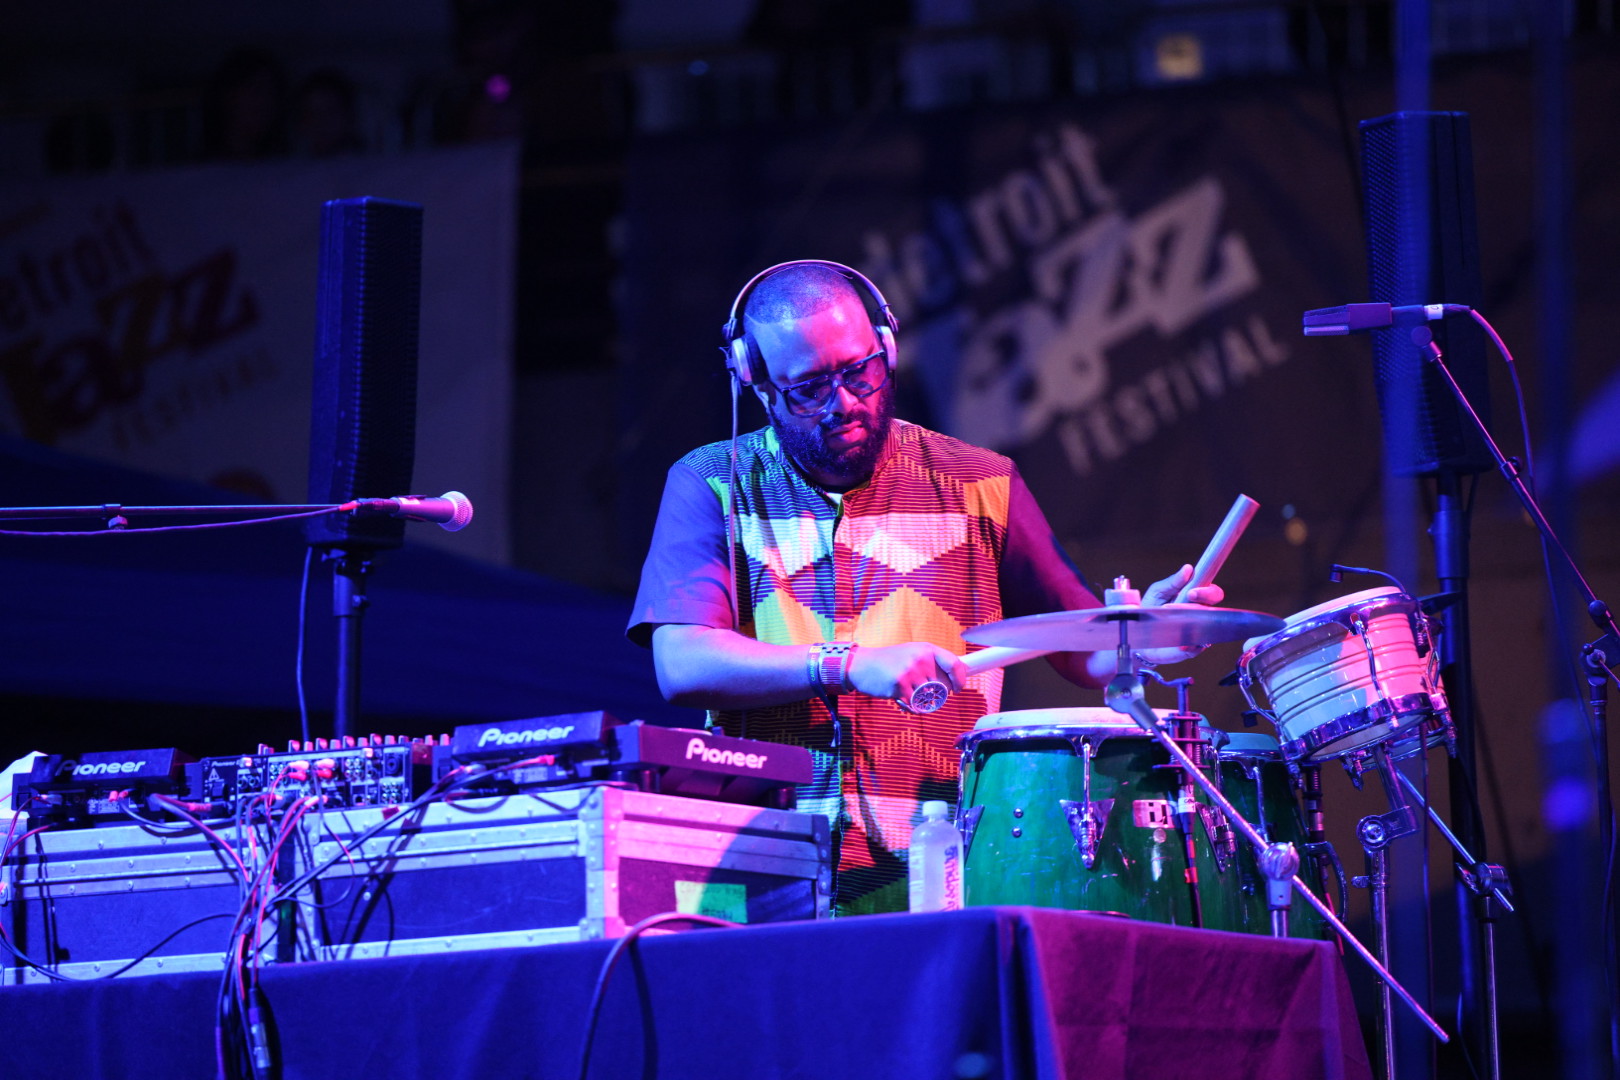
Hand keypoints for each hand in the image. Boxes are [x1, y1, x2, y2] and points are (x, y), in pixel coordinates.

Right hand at [846, 643, 968, 705]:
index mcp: (927, 649)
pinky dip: (909, 706)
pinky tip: (899, 697)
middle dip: (934, 694)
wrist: (862, 665)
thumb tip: (956, 678)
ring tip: (906, 693)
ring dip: (920, 701)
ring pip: (928, 697)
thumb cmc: (890, 662)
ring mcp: (911, 671)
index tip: (957, 688)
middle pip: (942, 686)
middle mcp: (921, 658)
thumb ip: (931, 663)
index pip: (954, 664)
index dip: (960, 679)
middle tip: (920, 692)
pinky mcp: (901, 684)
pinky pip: (914, 705)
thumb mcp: (912, 653)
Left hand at [1138, 563, 1225, 664]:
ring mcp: (1199, 632)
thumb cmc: (1150, 612)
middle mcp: (1200, 614)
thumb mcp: (1158, 592)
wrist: (1139, 638)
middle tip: (1188, 602)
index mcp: (1195, 598)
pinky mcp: (1193, 649)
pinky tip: (1180, 644)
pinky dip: (1191, 644)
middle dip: (1205, 604)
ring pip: (1208, 627)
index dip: (1207, 591)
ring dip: (1196, 625)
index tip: (1192, 592)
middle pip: (1216, 608)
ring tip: (1179, 625)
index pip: (1211, 591)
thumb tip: (1187, 569)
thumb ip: (1172, 582)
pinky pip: (1199, 646)